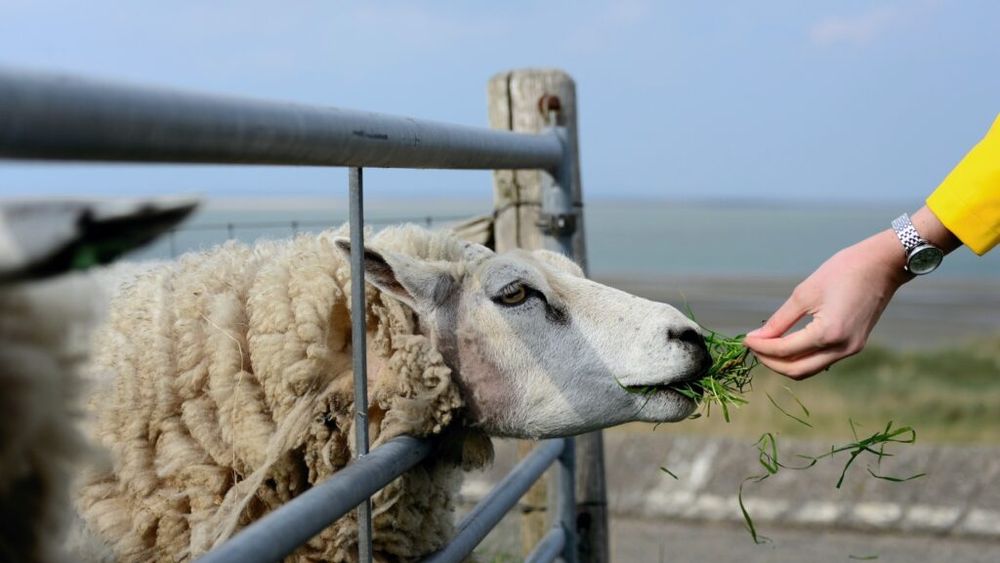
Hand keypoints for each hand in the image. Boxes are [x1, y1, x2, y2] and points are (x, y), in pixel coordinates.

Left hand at [744, 230, 911, 378]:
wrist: (882, 265)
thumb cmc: (843, 271)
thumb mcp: (804, 293)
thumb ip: (779, 320)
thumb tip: (758, 338)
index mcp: (828, 334)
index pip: (784, 351)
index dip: (761, 347)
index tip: (745, 339)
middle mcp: (842, 348)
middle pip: (796, 370)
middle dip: (770, 362)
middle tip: (754, 346)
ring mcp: (851, 350)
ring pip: (809, 369)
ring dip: (785, 362)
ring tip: (767, 346)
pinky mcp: (854, 345)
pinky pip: (822, 361)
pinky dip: (802, 357)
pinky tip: (788, 344)